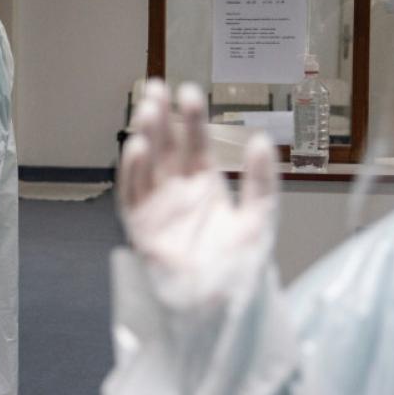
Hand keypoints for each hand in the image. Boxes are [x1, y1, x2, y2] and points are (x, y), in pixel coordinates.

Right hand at [120, 80, 277, 305]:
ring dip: (144, 137)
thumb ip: (260, 181)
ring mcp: (156, 208)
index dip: (191, 118)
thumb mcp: (259, 219)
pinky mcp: (140, 228)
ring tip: (147, 110)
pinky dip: (132, 172)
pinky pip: (132, 194)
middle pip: (164, 147)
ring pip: (145, 165)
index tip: (189, 91)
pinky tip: (137, 148)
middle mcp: (176, 192)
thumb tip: (261, 140)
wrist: (221, 307)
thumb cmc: (240, 267)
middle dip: (160, 117)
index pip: (195, 143)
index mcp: (204, 186)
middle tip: (155, 87)